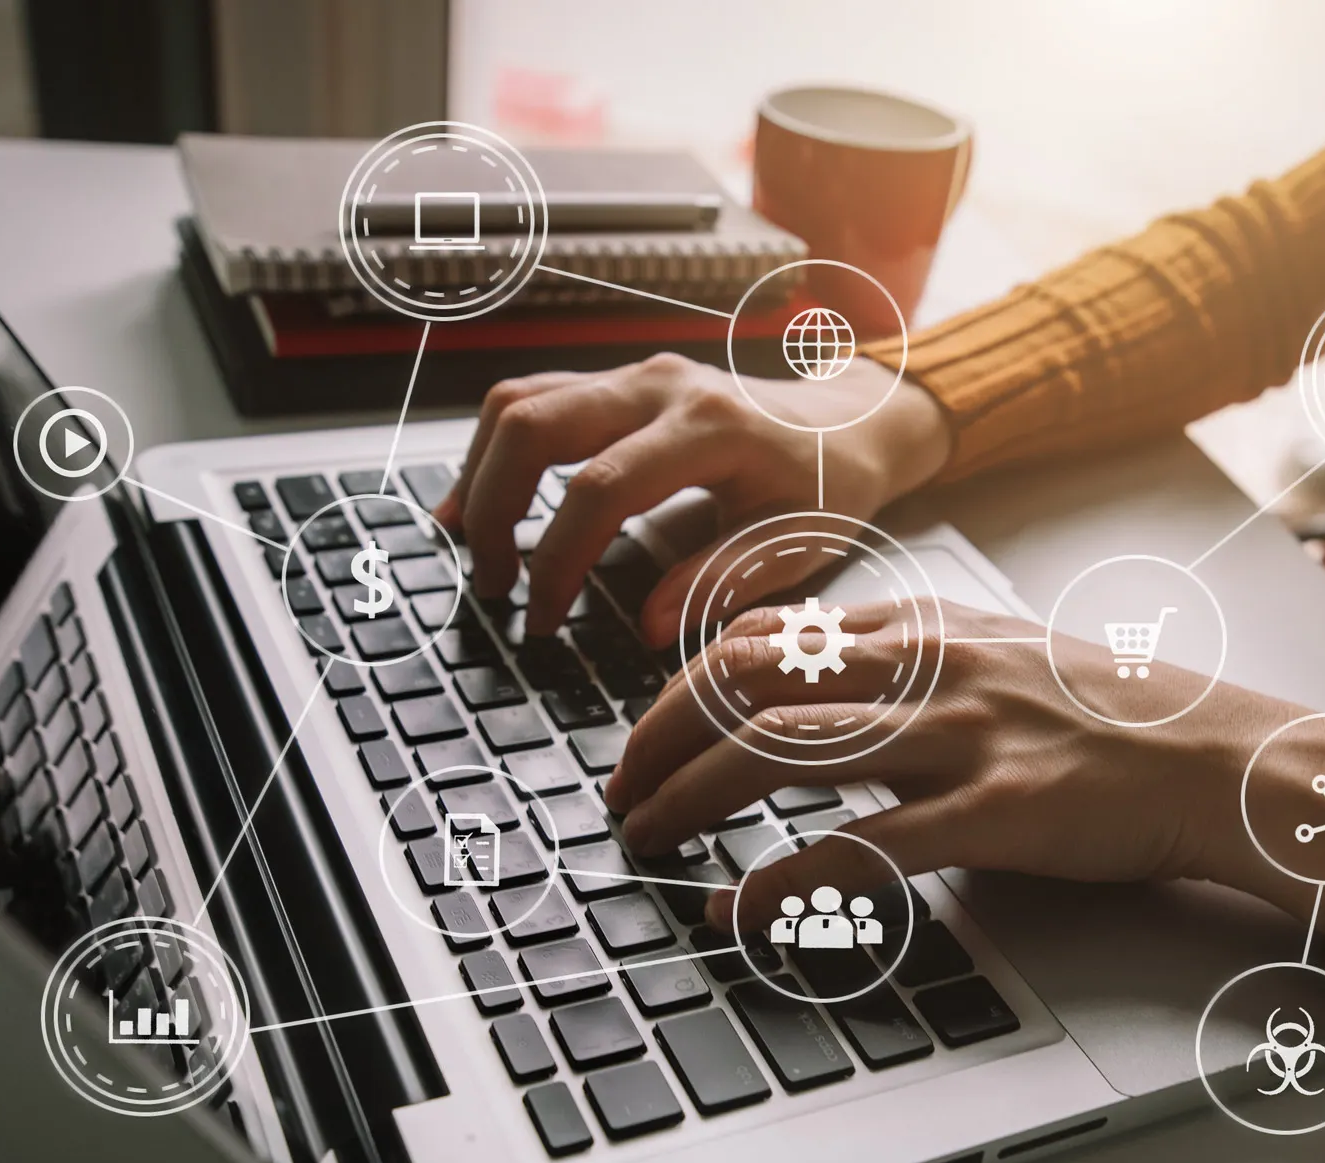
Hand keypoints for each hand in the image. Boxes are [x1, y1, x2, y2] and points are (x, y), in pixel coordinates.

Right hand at [436, 353, 953, 641]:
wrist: (854, 424)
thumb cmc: (830, 486)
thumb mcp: (796, 545)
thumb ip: (720, 581)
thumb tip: (645, 624)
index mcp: (711, 428)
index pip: (600, 488)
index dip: (557, 559)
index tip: (542, 619)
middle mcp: (662, 386)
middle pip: (535, 426)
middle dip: (495, 508)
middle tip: (492, 584)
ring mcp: (635, 375)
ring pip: (520, 401)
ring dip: (482, 472)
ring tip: (470, 544)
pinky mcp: (620, 381)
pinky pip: (534, 399)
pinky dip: (496, 449)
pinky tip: (484, 501)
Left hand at [606, 605, 1324, 928]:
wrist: (1220, 758)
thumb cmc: (1106, 715)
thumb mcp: (993, 655)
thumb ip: (901, 662)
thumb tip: (804, 686)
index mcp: (922, 623)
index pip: (763, 632)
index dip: (681, 684)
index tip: (646, 734)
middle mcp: (928, 664)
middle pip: (747, 680)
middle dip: (659, 738)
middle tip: (621, 796)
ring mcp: (960, 734)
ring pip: (782, 751)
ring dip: (690, 798)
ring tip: (647, 841)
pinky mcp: (995, 812)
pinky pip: (859, 848)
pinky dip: (778, 882)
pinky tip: (734, 911)